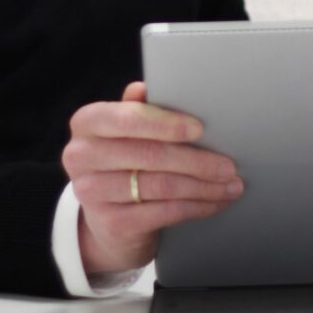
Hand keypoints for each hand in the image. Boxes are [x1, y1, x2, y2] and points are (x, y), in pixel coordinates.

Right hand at [62, 81, 243, 275]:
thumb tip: (145, 88)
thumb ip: (138, 109)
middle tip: (228, 164)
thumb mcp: (126, 132)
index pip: (128, 119)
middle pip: (150, 155)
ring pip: (162, 186)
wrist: (107, 220)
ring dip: (204, 186)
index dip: (166, 124)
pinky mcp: (113, 224)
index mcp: (87, 123)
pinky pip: (164, 213)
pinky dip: (196, 207)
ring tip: (230, 184)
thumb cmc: (124, 162)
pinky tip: (215, 202)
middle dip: (197, 160)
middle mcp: (82, 157)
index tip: (199, 129)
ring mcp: (93, 193)